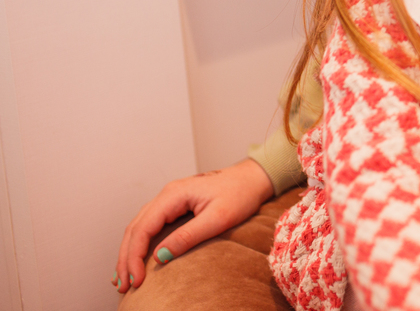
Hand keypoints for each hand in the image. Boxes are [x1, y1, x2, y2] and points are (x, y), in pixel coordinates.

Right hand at [114, 159, 273, 293]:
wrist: (252, 178)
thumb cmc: (240, 194)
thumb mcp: (218, 217)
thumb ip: (189, 235)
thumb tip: (160, 256)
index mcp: (174, 194)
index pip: (143, 228)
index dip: (135, 256)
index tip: (136, 280)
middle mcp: (166, 195)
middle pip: (135, 228)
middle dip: (126, 258)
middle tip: (123, 286)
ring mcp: (169, 199)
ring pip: (138, 227)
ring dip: (129, 253)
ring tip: (123, 279)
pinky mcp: (174, 206)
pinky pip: (149, 226)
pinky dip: (139, 244)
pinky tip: (136, 260)